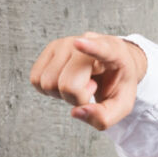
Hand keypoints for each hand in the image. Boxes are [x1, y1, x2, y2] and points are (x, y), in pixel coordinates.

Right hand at [29, 32, 147, 129]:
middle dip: (76, 98)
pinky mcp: (50, 48)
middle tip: (91, 88)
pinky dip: (49, 89)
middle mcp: (87, 40)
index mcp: (113, 51)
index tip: (78, 43)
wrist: (113, 65)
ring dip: (62, 93)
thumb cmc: (118, 83)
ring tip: (79, 83)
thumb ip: (104, 116)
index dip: (89, 47)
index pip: (101, 49)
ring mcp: (65, 43)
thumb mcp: (121, 105)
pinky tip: (66, 80)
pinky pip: (36, 79)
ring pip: (47, 82)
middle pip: (67, 85)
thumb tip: (75, 112)